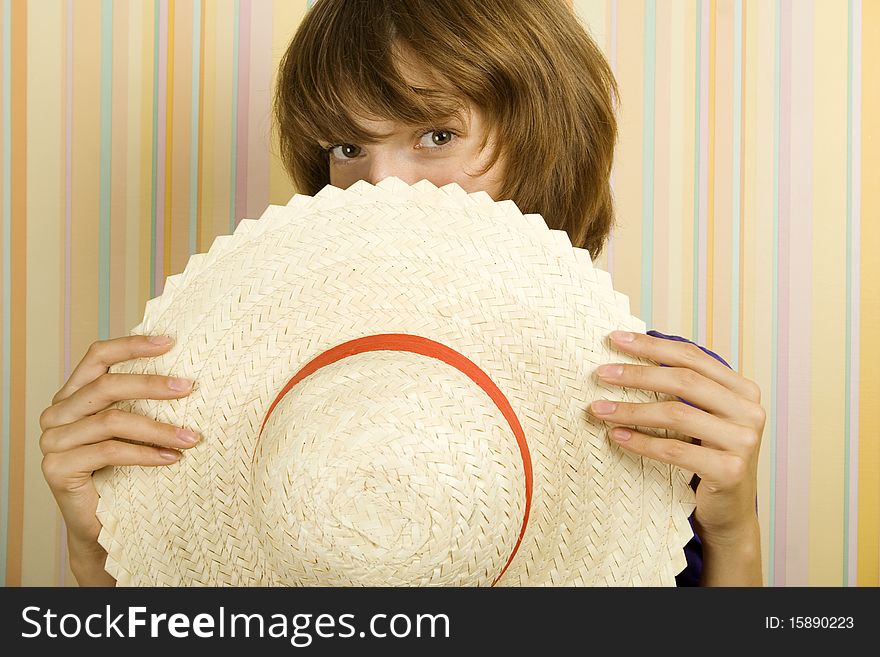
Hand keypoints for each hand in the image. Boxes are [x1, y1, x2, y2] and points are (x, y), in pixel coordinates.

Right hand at [39, 335, 199, 585]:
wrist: (103, 523)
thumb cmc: (123, 470)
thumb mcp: (133, 428)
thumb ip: (140, 401)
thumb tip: (186, 371)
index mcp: (73, 394)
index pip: (98, 356)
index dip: (132, 345)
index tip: (170, 342)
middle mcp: (57, 413)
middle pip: (107, 386)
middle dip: (153, 385)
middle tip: (190, 388)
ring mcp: (52, 441)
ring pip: (113, 421)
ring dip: (159, 428)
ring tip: (192, 437)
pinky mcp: (57, 468)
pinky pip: (109, 451)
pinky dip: (146, 453)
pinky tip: (172, 458)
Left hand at [589, 330, 764, 584]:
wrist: (728, 511)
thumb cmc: (705, 456)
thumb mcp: (701, 416)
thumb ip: (683, 388)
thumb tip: (628, 354)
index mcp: (743, 389)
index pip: (692, 357)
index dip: (652, 346)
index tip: (614, 338)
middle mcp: (749, 411)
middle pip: (684, 381)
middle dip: (637, 374)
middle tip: (600, 373)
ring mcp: (744, 442)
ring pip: (677, 414)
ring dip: (631, 410)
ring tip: (598, 409)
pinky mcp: (730, 472)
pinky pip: (675, 451)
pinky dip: (642, 442)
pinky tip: (616, 436)